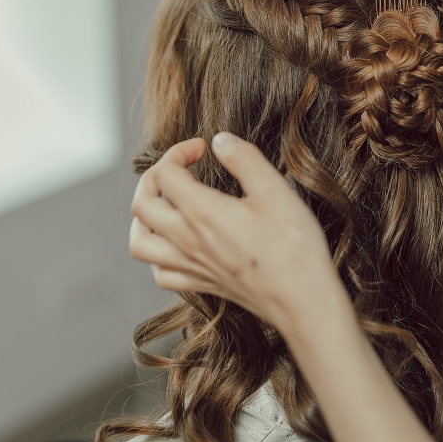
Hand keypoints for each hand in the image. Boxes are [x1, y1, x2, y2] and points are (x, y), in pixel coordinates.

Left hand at [129, 134, 340, 331]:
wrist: (302, 300)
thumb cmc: (293, 247)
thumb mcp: (275, 190)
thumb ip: (244, 159)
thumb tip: (221, 141)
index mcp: (201, 212)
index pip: (165, 173)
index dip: (179, 152)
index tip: (203, 148)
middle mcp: (187, 240)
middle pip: (142, 204)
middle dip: (153, 177)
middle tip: (178, 168)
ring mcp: (190, 266)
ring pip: (140, 243)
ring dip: (144, 217)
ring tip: (164, 204)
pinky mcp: (201, 285)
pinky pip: (160, 272)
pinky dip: (158, 253)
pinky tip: (177, 243)